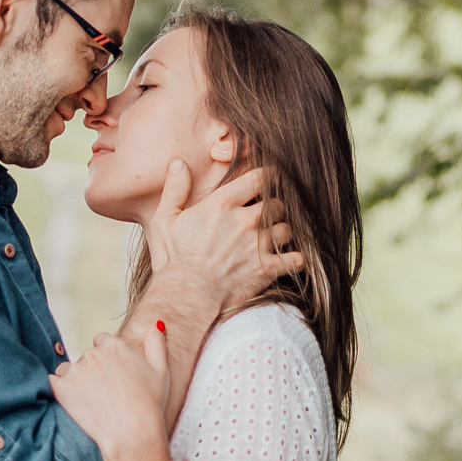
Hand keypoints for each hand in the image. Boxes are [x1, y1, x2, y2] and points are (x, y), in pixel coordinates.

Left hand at [49, 325, 171, 460]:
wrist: (132, 434)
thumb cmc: (150, 405)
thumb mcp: (161, 370)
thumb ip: (156, 343)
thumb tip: (156, 323)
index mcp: (114, 346)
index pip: (101, 341)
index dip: (107, 359)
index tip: (113, 377)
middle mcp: (92, 354)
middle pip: (85, 356)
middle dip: (92, 371)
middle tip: (105, 394)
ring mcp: (75, 370)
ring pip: (68, 369)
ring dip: (75, 381)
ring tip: (91, 402)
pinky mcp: (61, 388)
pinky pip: (53, 382)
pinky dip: (61, 390)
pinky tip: (75, 403)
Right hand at [142, 160, 303, 309]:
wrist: (186, 296)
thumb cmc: (173, 260)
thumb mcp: (165, 220)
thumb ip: (175, 189)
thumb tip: (179, 164)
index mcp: (222, 204)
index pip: (258, 178)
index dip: (266, 178)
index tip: (267, 182)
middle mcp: (245, 220)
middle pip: (276, 204)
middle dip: (272, 209)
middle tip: (265, 218)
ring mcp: (259, 245)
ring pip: (286, 229)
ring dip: (281, 233)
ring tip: (272, 240)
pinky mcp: (268, 268)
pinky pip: (296, 259)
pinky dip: (295, 259)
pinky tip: (289, 260)